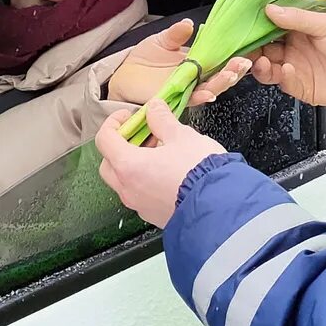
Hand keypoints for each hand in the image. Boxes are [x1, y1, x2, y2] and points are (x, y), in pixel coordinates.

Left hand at [95, 97, 224, 227]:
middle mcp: (128, 189)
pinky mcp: (154, 216)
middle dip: (121, 146)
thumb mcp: (182, 136)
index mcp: (129, 166)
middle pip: (109, 163)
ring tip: (160, 152)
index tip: (129, 116)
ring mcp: (140, 206)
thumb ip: (163, 120)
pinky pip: (141, 195)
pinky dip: (146, 181)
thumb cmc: (200, 171)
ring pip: (124, 182)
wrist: (221, 207)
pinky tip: (168, 172)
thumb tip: (154, 109)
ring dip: (134, 164)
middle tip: (142, 135)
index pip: (105, 140)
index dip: (114, 122)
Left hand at [107, 19, 252, 106]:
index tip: (243, 50)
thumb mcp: (160, 40)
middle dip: (233, 70)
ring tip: (231, 74)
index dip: (231, 57)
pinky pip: (191, 100)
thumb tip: (189, 24)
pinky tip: (209, 92)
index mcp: (196, 62)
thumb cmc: (143, 60)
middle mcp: (195, 77)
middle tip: (243, 63)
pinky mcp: (175, 99)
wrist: (123, 77)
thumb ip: (175, 34)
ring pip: (210, 88)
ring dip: (222, 83)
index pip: (219, 60)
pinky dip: (201, 96)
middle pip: (220, 76)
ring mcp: (186, 89)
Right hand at [251, 5, 325, 109]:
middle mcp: (292, 48)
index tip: (244, 25)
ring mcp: (294, 67)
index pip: (269, 28)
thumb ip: (296, 18)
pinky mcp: (299, 86)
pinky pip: (282, 82)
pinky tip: (287, 69)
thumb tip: (270, 9)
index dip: (256, 27)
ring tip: (261, 61)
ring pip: (266, 67)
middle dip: (251, 48)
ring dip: (260, 64)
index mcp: (297, 30)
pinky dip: (280, 76)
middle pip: (262, 48)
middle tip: (245, 47)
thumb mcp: (325, 24)